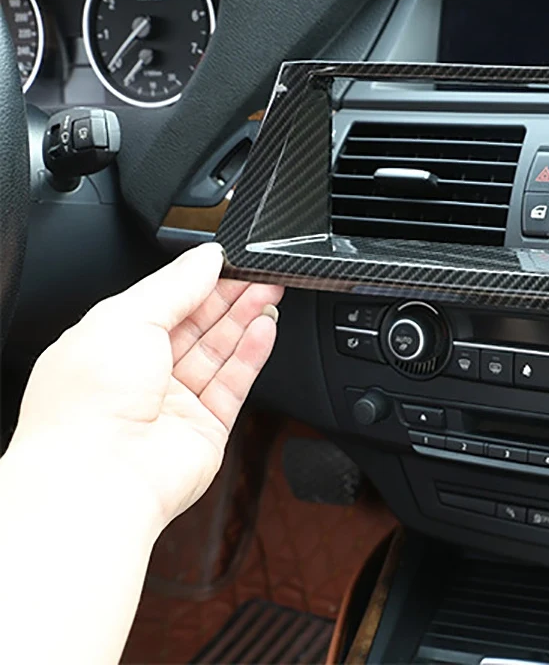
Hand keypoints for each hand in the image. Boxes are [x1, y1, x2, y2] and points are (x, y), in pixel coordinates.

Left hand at [10, 242, 282, 530]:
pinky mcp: (205, 429)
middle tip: (261, 277)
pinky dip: (252, 355)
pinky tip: (265, 329)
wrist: (99, 479)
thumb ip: (174, 284)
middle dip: (230, 297)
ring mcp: (174, 404)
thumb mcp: (127, 316)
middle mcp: (142, 374)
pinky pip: (234, 383)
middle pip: (198, 326)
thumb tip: (206, 258)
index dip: (200, 281)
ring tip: (271, 295)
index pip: (165, 303)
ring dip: (246, 321)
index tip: (230, 263)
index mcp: (111, 344)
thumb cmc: (88, 404)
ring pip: (219, 352)